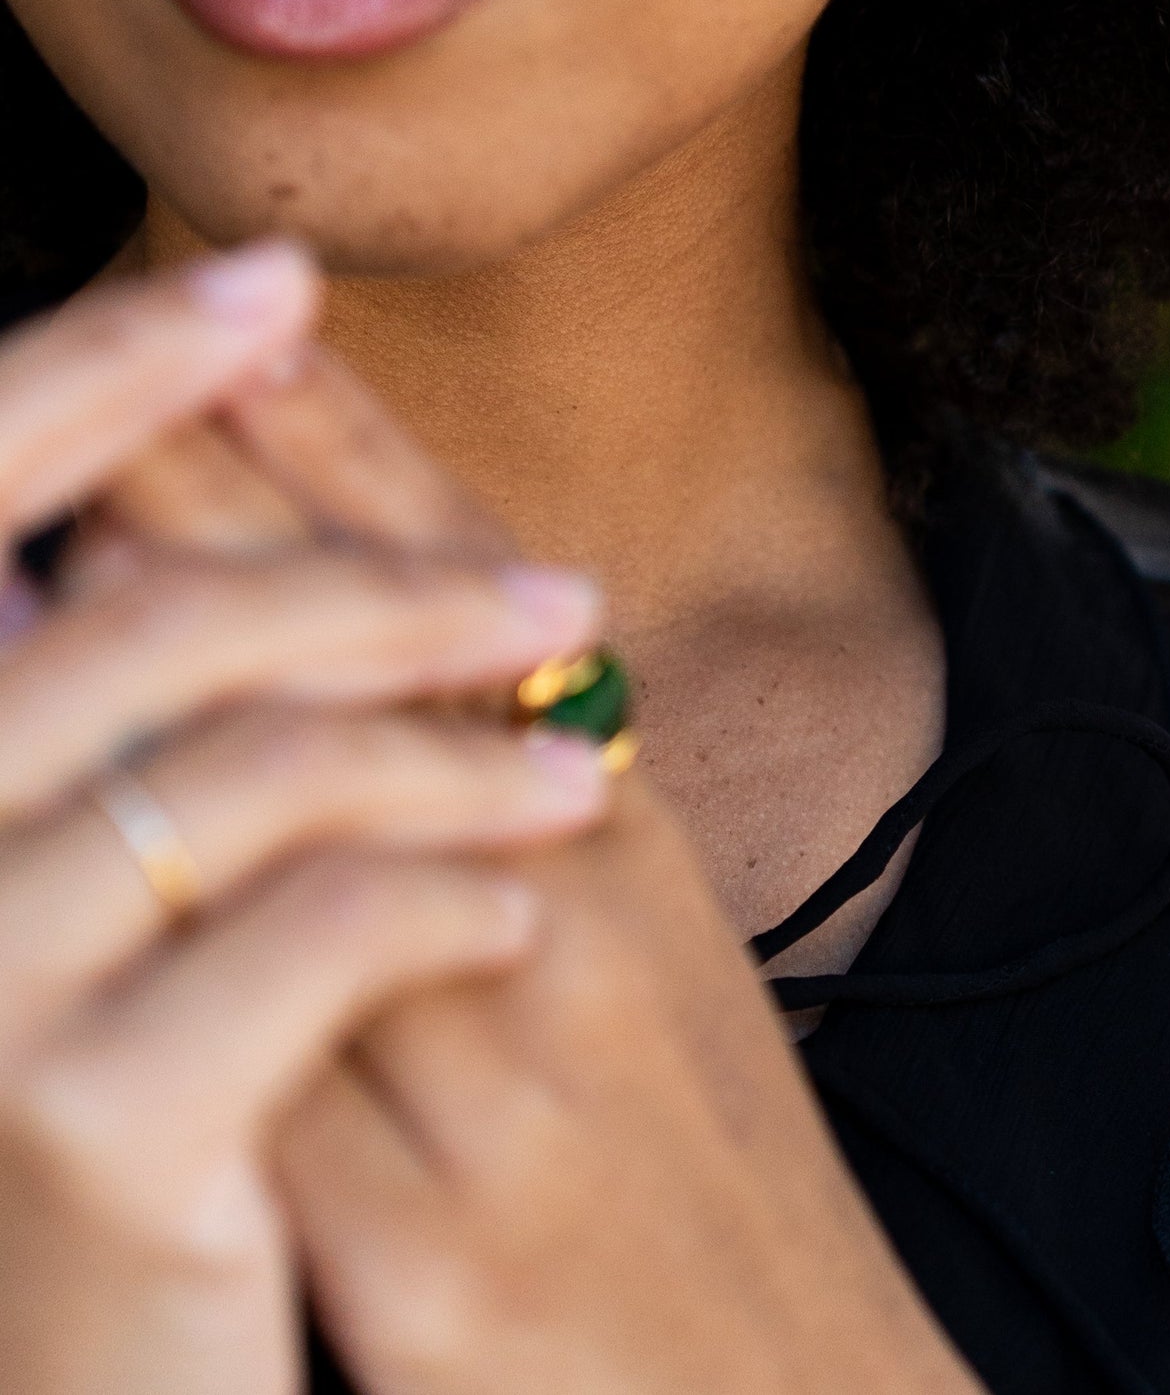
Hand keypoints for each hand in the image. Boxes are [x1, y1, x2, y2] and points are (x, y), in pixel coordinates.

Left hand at [98, 299, 979, 1393]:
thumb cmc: (697, 1183)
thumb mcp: (643, 955)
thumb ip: (512, 800)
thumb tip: (365, 656)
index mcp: (629, 838)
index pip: (476, 592)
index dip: (342, 446)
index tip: (230, 316)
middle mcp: (578, 919)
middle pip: (378, 665)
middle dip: (230, 503)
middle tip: (111, 355)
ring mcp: (502, 1084)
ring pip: (310, 832)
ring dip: (168, 690)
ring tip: (56, 559)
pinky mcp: (423, 1261)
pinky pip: (267, 1058)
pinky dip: (167, 934)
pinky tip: (69, 861)